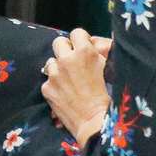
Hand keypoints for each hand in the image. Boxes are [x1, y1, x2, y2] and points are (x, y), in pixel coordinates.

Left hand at [42, 28, 112, 144]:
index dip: (81, 41)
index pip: (76, 33)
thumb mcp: (109, 69)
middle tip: (73, 62)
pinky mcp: (47, 87)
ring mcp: (54, 74)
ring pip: (51, 61)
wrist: (96, 122)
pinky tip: (65, 93)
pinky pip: (48, 80)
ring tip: (69, 80)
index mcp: (85, 52)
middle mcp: (66, 59)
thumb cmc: (108, 96)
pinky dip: (55, 84)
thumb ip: (98, 53)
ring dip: (58, 68)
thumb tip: (93, 44)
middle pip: (59, 42)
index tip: (83, 49)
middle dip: (66, 50)